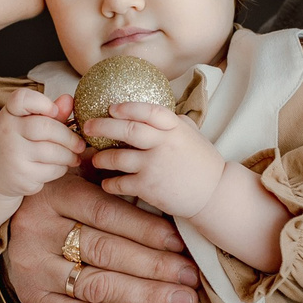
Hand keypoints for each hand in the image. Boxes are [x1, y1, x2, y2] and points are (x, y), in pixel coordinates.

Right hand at [0, 89, 81, 200]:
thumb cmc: (19, 142)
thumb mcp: (29, 123)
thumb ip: (49, 112)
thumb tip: (69, 100)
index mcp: (9, 114)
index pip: (21, 99)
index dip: (41, 102)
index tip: (54, 111)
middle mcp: (7, 133)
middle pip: (46, 128)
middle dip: (69, 137)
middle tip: (80, 144)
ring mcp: (13, 156)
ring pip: (53, 152)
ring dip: (69, 155)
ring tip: (74, 156)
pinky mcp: (21, 176)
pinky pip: (52, 170)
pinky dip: (61, 168)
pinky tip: (59, 166)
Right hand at [5, 175, 199, 302]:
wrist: (10, 223)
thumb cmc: (60, 198)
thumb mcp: (78, 177)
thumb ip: (112, 183)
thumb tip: (167, 198)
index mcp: (56, 194)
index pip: (106, 215)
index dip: (146, 230)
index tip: (180, 244)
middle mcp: (39, 230)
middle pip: (105, 252)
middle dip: (154, 267)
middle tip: (190, 279)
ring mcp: (33, 267)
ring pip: (94, 285)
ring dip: (142, 296)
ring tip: (180, 302)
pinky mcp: (31, 297)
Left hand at [85, 103, 227, 217]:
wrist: (215, 194)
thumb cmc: (203, 163)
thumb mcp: (192, 135)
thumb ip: (173, 123)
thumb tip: (152, 114)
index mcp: (174, 128)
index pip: (147, 111)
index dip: (126, 108)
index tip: (111, 108)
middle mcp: (163, 144)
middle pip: (126, 130)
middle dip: (102, 127)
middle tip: (87, 127)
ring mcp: (155, 166)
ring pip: (118, 158)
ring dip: (101, 158)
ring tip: (95, 159)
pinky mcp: (149, 187)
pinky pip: (120, 183)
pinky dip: (109, 183)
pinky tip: (106, 183)